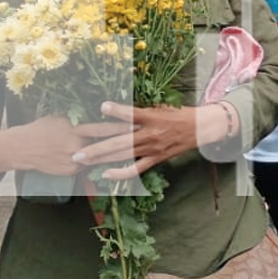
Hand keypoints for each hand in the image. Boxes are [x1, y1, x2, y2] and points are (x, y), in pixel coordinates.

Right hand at [4, 114, 125, 175]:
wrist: (23, 148)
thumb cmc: (43, 127)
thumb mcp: (62, 117)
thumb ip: (81, 118)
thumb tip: (99, 112)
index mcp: (76, 130)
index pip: (104, 129)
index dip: (121, 126)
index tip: (137, 123)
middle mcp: (76, 147)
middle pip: (106, 145)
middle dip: (124, 143)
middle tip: (141, 138)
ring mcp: (74, 162)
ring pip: (99, 158)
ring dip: (113, 155)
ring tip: (132, 150)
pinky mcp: (70, 172)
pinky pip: (88, 167)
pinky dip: (96, 162)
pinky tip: (108, 160)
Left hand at [72, 102, 216, 179]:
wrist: (201, 127)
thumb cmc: (179, 113)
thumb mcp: (161, 105)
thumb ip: (140, 109)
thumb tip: (116, 109)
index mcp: (152, 116)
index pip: (132, 113)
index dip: (117, 111)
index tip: (102, 107)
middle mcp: (150, 133)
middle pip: (119, 140)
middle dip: (96, 146)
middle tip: (76, 150)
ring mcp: (152, 148)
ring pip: (122, 155)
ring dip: (100, 158)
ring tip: (82, 159)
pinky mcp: (156, 158)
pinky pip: (136, 169)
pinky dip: (121, 173)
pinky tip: (105, 174)